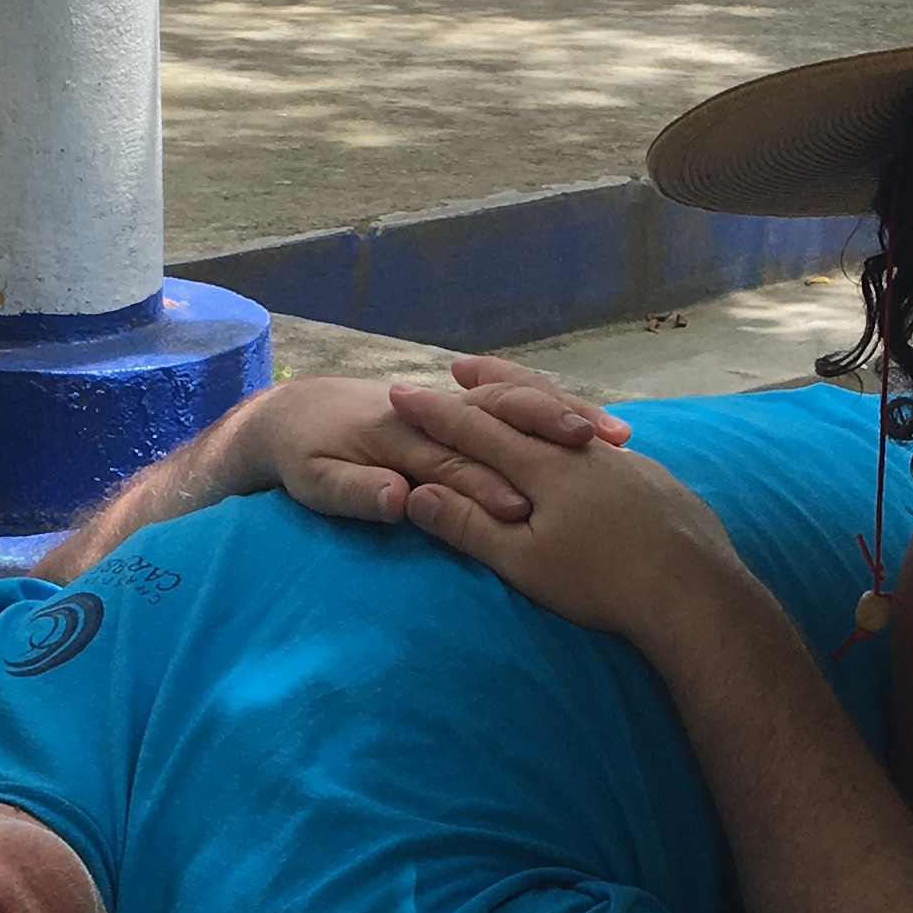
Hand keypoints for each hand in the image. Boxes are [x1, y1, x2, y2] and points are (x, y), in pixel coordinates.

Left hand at [244, 357, 628, 525]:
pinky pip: (522, 407)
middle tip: (603, 447)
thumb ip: (358, 492)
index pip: (457, 460)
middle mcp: (438, 416)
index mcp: (403, 436)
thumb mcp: (316, 483)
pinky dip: (561, 414)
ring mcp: (456, 409)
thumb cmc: (305, 455)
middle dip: (551, 428)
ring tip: (618, 436)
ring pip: (521, 404)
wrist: (294, 414)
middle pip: (505, 416)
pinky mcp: (466, 413)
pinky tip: (603, 433)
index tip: (527, 508)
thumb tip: (400, 499)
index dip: (490, 483)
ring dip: (568, 416)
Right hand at [387, 381, 753, 650]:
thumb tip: (414, 495)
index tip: (401, 394)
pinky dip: (578, 424)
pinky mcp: (652, 477)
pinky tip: (583, 437)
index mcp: (542, 469)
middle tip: (457, 366)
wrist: (695, 591)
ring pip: (568, 416)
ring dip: (535, 400)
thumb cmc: (602, 585)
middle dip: (485, 386)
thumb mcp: (524, 562)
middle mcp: (580, 451)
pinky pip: (601, 439)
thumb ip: (469, 525)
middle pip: (524, 407)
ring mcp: (621, 460)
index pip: (475, 430)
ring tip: (517, 391)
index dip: (435, 413)